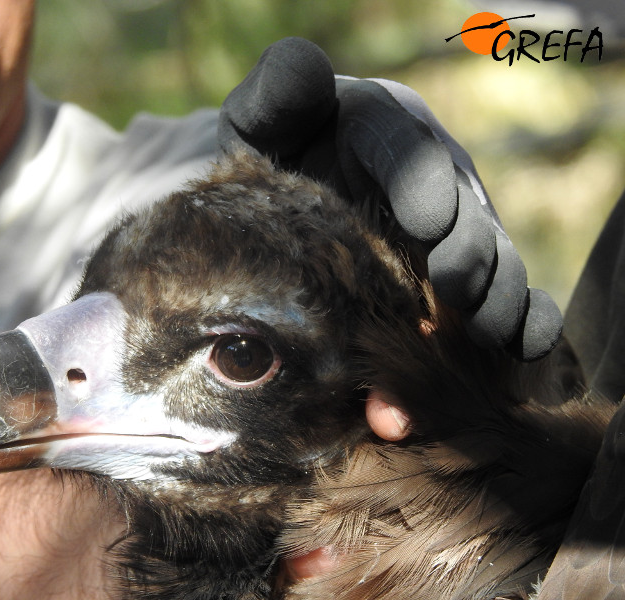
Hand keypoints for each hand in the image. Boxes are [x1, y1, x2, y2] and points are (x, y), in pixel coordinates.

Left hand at [217, 37, 561, 360]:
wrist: (278, 209)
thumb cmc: (269, 157)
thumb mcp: (261, 121)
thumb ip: (278, 93)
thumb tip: (304, 70)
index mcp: (383, 129)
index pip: (404, 149)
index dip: (422, 184)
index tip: (428, 222)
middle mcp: (430, 180)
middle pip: (463, 212)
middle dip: (468, 251)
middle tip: (460, 286)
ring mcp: (450, 235)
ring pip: (490, 263)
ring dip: (495, 300)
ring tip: (490, 335)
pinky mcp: (457, 284)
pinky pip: (501, 301)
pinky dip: (518, 325)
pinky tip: (520, 351)